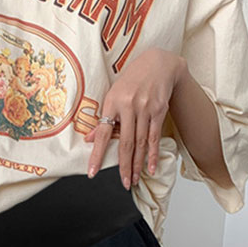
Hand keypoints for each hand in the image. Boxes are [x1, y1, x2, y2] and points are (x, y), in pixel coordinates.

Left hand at [85, 48, 186, 187]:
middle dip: (124, 166)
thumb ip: (104, 119)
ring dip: (138, 164)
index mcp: (112, 102)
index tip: (92, 172)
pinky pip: (154, 138)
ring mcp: (145, 108)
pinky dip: (152, 155)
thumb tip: (88, 139)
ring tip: (135, 180)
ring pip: (140, 143)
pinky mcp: (159, 111)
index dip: (97, 154)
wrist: (159, 63)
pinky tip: (151, 168)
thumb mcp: (113, 95)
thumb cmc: (132, 80)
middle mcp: (129, 106)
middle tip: (124, 183)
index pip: (102, 134)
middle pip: (125, 142)